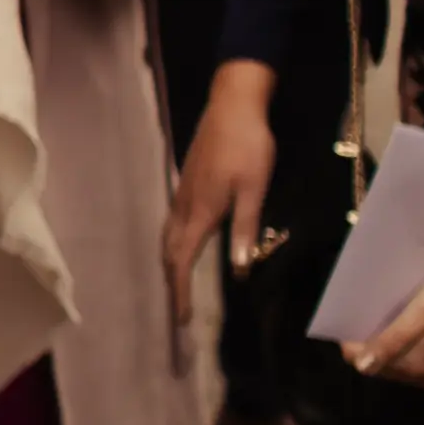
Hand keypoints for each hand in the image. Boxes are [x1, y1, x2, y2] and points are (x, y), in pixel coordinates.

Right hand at [164, 61, 280, 340]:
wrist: (232, 105)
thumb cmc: (249, 146)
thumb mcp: (254, 188)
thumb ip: (244, 228)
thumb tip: (239, 269)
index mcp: (201, 211)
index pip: (182, 261)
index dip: (181, 291)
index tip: (181, 319)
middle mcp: (185, 206)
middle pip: (169, 252)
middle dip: (172, 282)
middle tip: (179, 308)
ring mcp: (182, 193)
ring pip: (168, 236)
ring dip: (170, 262)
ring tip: (179, 283)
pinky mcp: (187, 183)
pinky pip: (173, 222)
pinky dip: (174, 243)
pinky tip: (185, 243)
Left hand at [348, 247, 423, 389]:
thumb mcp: (422, 314)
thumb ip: (392, 343)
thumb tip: (362, 368)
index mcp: (419, 368)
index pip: (368, 364)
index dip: (353, 344)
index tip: (348, 320)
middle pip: (386, 365)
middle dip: (370, 345)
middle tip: (363, 316)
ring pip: (404, 363)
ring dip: (390, 344)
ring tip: (382, 317)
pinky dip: (410, 344)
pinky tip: (410, 323)